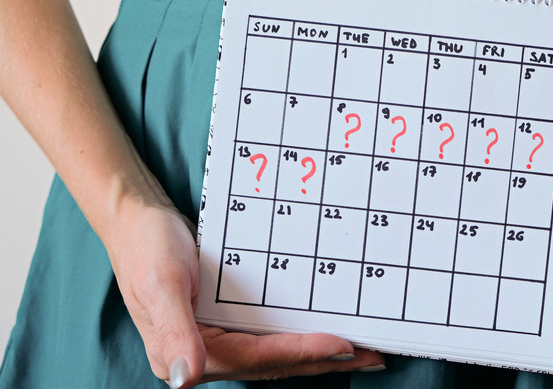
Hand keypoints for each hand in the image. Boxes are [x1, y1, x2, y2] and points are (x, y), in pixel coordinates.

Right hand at [108, 201, 383, 387]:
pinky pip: (271, 335)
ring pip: (278, 354)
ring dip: (319, 354)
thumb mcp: (159, 286)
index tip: (346, 345)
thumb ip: (174, 334)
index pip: (258, 358)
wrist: (135, 221)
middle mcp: (207, 353)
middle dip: (324, 361)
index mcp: (189, 353)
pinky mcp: (227, 322)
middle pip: (276, 364)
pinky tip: (325, 332)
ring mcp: (218, 339)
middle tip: (374, 355)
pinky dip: (301, 336)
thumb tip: (185, 379)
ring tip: (363, 350)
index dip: (303, 353)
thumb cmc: (145, 248)